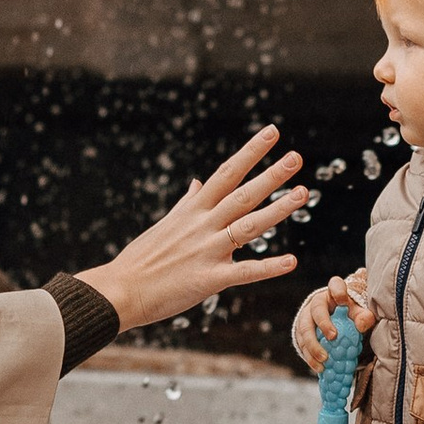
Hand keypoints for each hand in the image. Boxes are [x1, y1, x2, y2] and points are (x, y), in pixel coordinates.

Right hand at [82, 129, 307, 334]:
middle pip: (242, 195)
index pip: (226, 173)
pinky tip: (291, 261)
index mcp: (193, 210)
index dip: (250, 152)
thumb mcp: (165, 224)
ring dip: (277, 210)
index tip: (272, 133)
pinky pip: (244, 272)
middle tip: (296, 157)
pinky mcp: (208, 280)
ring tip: (302, 193)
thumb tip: (197, 183)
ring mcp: (206, 251)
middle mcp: (202, 225)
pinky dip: (268, 267)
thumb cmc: (142, 259)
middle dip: (271, 175)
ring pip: (248, 226)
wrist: (120, 290)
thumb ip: (187, 203)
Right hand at [292, 272, 372, 371]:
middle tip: (333, 338)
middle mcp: (317, 303)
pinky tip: (318, 368)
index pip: (335, 285)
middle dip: (323, 325)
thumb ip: (363, 317)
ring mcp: (306, 317)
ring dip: (313, 346)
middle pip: (316, 311)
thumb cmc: (348, 315)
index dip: (338, 291)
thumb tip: (362, 324)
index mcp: (333, 293)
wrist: (334, 321)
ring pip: (304, 329)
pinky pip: (301, 344)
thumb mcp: (358, 313)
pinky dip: (309, 357)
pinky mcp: (301, 332)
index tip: (343, 301)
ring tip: (324, 361)